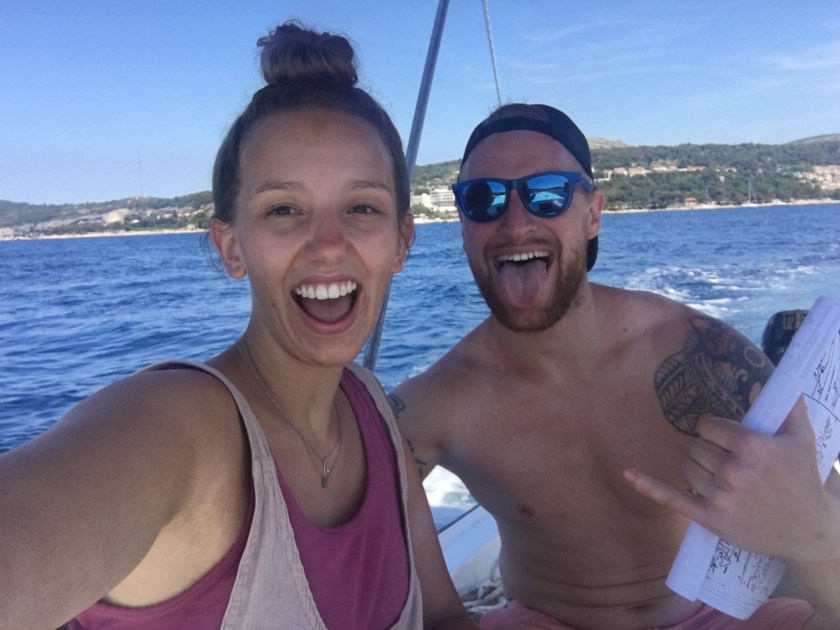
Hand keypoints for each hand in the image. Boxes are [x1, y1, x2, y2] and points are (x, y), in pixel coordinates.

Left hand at [624, 398, 839, 561]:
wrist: (807, 530)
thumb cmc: (801, 479)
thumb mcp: (800, 437)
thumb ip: (784, 404)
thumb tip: (763, 378)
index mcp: (751, 446)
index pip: (708, 425)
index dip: (716, 430)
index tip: (729, 438)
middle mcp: (733, 471)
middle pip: (696, 446)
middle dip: (711, 450)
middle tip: (733, 462)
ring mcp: (720, 497)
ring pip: (687, 467)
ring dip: (699, 468)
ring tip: (725, 478)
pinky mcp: (710, 518)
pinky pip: (671, 497)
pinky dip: (647, 485)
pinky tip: (627, 473)